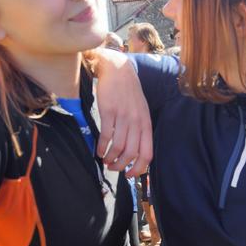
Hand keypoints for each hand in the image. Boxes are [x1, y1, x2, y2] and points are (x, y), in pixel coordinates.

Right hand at [93, 49, 152, 176]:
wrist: (118, 70)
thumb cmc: (128, 93)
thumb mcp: (141, 111)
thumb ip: (139, 129)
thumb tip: (133, 152)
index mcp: (146, 124)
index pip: (147, 154)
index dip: (138, 169)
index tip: (128, 174)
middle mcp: (137, 122)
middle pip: (131, 154)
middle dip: (120, 166)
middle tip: (113, 167)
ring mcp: (123, 117)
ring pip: (118, 147)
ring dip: (110, 158)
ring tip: (105, 159)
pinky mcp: (109, 111)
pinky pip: (106, 136)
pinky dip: (101, 147)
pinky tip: (98, 150)